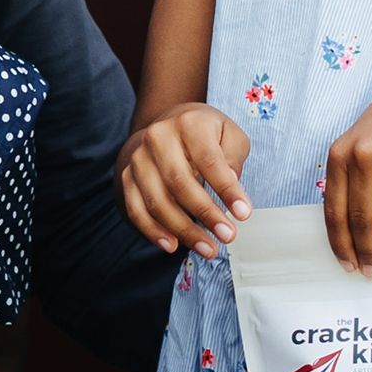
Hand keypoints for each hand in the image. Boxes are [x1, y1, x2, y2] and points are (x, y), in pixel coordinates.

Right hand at [118, 102, 252, 258]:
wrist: (169, 125)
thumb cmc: (206, 134)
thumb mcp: (230, 135)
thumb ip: (233, 157)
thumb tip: (230, 181)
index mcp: (188, 123)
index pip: (208, 159)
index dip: (226, 189)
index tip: (243, 213)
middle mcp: (158, 137)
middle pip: (179, 182)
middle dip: (205, 214)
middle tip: (228, 236)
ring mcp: (139, 158)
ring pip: (156, 200)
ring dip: (182, 230)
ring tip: (208, 248)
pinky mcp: (127, 176)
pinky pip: (135, 209)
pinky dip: (152, 231)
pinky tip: (172, 245)